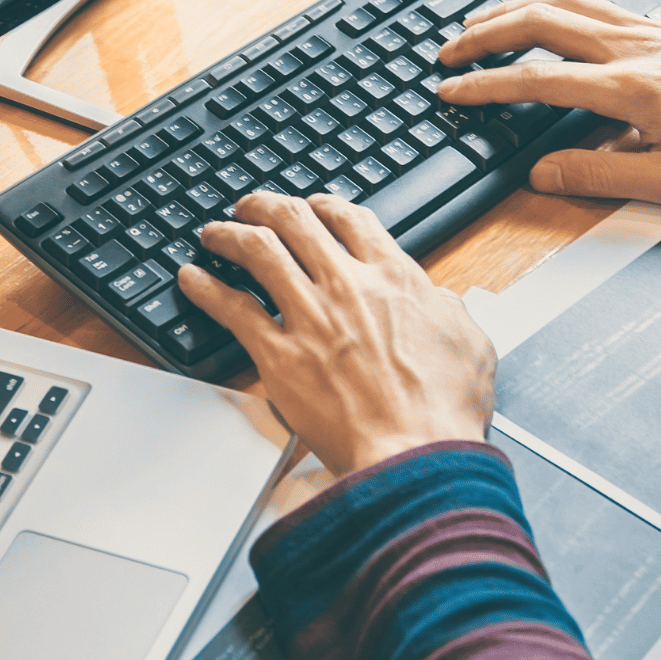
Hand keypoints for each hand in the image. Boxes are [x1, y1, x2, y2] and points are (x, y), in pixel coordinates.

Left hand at [176, 193, 495, 475]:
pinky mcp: (279, 356)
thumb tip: (437, 299)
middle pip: (295, 220)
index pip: (351, 220)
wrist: (416, 454)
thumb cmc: (443, 412)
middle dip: (267, 205)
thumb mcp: (470, 343)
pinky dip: (206, 288)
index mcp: (395, 278)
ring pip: (258, 249)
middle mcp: (347, 286)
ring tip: (214, 232)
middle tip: (252, 207)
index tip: (314, 207)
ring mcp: (310, 317)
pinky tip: (191, 279)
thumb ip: (448, 310)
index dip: (326, 205)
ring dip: (230, 234)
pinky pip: (232, 308)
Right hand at [435, 0, 660, 204]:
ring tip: (480, 22)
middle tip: (448, 50)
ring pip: (565, 1)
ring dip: (514, 8)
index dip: (484, 86)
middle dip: (483, 33)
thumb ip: (599, 174)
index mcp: (627, 88)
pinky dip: (554, 2)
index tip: (450, 92)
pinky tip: (547, 13)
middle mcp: (632, 47)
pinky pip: (594, 2)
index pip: (535, 80)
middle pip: (538, 22)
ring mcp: (648, 30)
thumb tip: (542, 172)